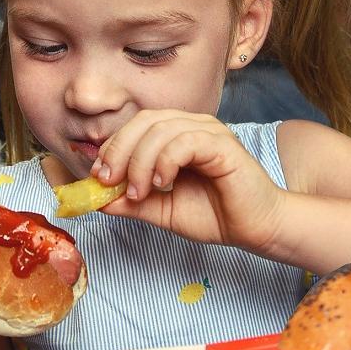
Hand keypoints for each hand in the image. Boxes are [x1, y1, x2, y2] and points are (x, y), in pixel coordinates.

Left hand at [92, 110, 284, 250]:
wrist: (255, 228)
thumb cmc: (214, 215)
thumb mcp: (160, 210)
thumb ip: (130, 202)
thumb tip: (95, 198)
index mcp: (176, 135)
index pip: (135, 127)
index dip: (112, 148)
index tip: (98, 177)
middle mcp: (192, 126)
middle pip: (143, 121)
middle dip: (119, 151)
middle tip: (109, 182)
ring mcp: (208, 132)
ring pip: (160, 129)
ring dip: (140, 162)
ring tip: (140, 192)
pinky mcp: (222, 145)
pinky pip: (184, 141)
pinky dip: (166, 161)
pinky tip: (163, 184)